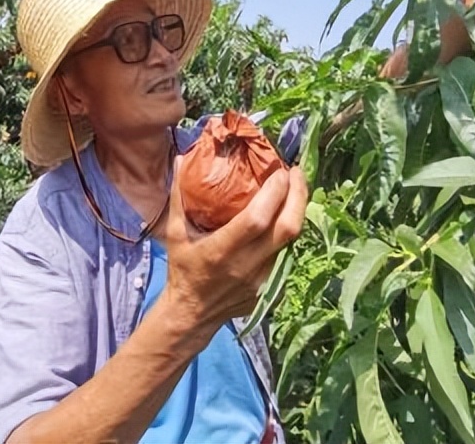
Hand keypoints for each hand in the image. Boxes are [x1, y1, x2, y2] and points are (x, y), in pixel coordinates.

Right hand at [157, 162, 307, 333]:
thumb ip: (178, 198)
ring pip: (293, 241)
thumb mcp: (175, 234)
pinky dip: (289, 232)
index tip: (280, 169)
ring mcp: (263, 280)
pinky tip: (287, 216)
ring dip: (297, 212)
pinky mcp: (271, 289)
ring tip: (295, 188)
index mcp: (222, 250)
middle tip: (297, 172)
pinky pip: (288, 254)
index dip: (274, 192)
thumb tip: (182, 161)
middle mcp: (247, 266)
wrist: (192, 315)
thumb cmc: (182, 270)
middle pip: (288, 228)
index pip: (258, 219)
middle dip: (298, 195)